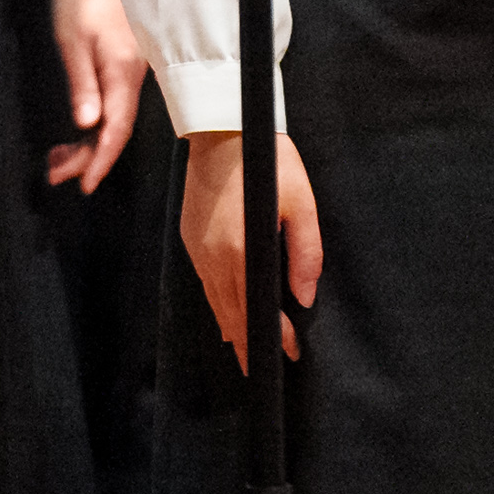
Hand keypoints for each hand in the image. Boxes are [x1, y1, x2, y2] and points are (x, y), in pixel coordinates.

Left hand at [46, 0, 149, 192]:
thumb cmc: (80, 2)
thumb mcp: (73, 43)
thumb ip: (82, 85)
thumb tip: (88, 124)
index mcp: (122, 72)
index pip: (117, 128)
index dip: (101, 160)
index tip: (86, 184)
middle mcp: (131, 76)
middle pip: (115, 129)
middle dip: (88, 157)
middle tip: (56, 174)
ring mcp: (129, 73)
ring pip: (113, 120)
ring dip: (88, 143)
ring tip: (58, 159)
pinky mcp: (122, 68)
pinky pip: (113, 106)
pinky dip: (94, 125)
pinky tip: (75, 133)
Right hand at [178, 131, 321, 367]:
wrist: (220, 127)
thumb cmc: (266, 160)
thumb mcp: (299, 202)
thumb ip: (306, 252)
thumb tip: (304, 297)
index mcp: (240, 252)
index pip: (255, 312)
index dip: (273, 336)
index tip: (288, 355)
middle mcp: (212, 258)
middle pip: (230, 316)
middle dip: (249, 343)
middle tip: (262, 366)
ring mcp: (196, 249)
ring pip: (214, 302)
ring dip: (230, 327)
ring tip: (245, 349)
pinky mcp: (188, 237)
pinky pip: (203, 283)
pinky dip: (216, 303)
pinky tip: (226, 311)